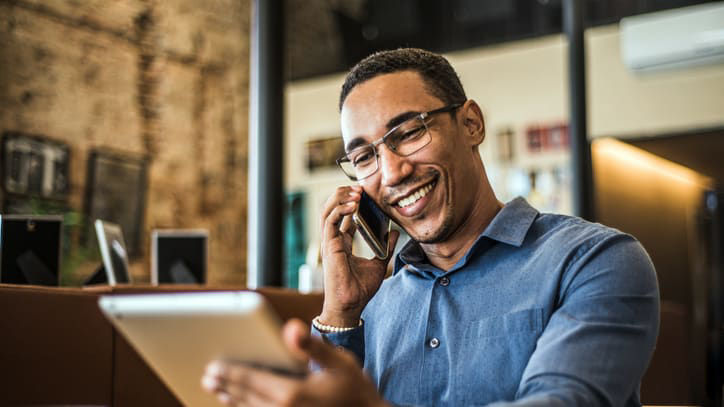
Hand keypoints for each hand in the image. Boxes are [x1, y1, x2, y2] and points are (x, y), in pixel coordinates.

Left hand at [201, 319, 387, 406]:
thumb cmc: (354, 388)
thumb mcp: (339, 361)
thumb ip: (311, 346)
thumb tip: (291, 328)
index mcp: (292, 394)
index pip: (251, 380)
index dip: (230, 372)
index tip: (213, 366)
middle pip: (245, 396)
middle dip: (225, 385)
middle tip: (208, 375)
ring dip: (231, 399)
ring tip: (217, 389)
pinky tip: (241, 404)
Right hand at [319, 186, 399, 325]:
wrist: (352, 304)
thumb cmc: (361, 289)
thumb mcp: (379, 263)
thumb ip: (385, 246)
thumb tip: (394, 233)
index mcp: (343, 243)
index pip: (343, 216)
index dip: (352, 202)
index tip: (365, 193)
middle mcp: (334, 240)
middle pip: (332, 208)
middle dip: (345, 194)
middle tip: (360, 188)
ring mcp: (329, 242)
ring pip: (327, 210)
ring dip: (341, 198)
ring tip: (356, 192)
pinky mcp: (328, 246)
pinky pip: (329, 220)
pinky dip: (340, 209)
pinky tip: (353, 204)